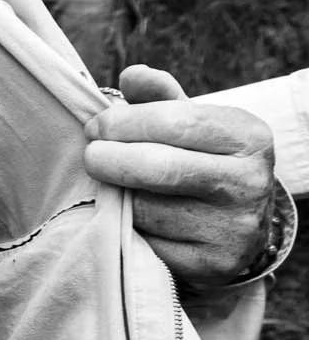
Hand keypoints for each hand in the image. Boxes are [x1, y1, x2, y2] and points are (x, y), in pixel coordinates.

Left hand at [83, 65, 278, 287]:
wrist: (236, 222)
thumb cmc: (200, 159)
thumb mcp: (190, 123)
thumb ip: (159, 97)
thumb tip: (132, 76)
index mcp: (248, 136)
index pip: (174, 122)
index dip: (122, 123)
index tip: (95, 127)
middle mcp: (250, 182)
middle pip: (158, 167)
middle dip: (108, 158)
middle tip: (89, 155)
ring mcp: (234, 227)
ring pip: (145, 208)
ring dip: (116, 196)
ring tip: (113, 185)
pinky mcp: (213, 264)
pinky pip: (146, 242)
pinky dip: (126, 227)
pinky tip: (129, 216)